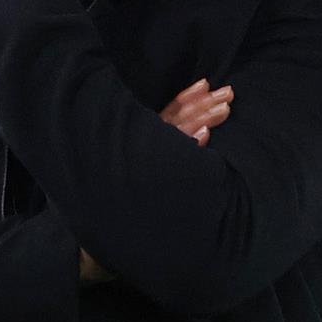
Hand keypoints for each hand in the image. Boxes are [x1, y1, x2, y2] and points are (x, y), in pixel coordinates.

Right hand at [79, 79, 234, 283]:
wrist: (93, 238)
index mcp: (140, 142)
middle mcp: (140, 148)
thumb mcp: (138, 166)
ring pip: (176, 135)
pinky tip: (205, 136)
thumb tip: (192, 134)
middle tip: (228, 92)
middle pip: (176, 119)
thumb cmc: (119, 203)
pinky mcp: (147, 183)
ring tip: (224, 109)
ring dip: (201, 118)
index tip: (207, 83)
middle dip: (204, 104)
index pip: (167, 114)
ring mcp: (144, 163)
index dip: (187, 97)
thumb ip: (156, 149)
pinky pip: (170, 162)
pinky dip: (187, 145)